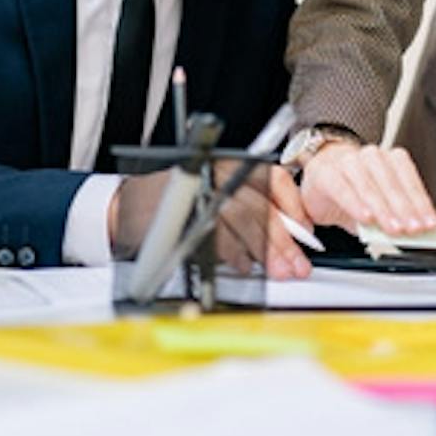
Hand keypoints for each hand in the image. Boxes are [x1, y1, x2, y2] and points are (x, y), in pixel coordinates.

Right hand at [109, 165, 313, 280]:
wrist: (128, 208)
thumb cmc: (178, 205)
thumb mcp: (220, 197)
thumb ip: (253, 212)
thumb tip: (291, 238)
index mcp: (231, 165)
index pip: (274, 179)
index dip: (295, 207)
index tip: (307, 232)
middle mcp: (217, 172)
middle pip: (261, 206)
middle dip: (283, 240)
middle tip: (297, 264)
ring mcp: (200, 191)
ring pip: (243, 221)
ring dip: (264, 250)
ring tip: (277, 270)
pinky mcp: (184, 213)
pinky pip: (219, 237)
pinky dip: (236, 256)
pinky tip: (246, 267)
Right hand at [299, 142, 435, 235]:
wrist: (321, 174)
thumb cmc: (353, 190)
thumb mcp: (377, 205)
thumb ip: (394, 216)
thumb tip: (413, 233)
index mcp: (390, 160)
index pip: (410, 181)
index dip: (422, 204)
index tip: (430, 223)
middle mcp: (371, 157)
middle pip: (392, 185)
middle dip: (405, 210)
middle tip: (413, 229)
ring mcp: (348, 162)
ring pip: (370, 187)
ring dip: (384, 210)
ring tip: (394, 229)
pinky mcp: (327, 173)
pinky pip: (343, 190)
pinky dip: (356, 205)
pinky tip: (366, 218)